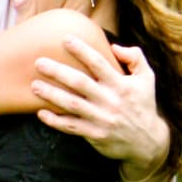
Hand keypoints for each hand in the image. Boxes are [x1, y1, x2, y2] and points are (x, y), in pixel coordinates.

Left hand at [32, 38, 169, 170]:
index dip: (82, 50)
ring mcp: (102, 119)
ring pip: (72, 105)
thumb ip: (135, 58)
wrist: (148, 142)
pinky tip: (40, 113)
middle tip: (38, 62)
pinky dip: (55, 121)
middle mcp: (110, 100)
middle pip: (80, 83)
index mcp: (121, 85)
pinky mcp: (95, 134)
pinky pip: (71, 127)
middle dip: (58, 72)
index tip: (65, 39)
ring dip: (51, 95)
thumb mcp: (147, 79)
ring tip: (34, 86)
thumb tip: (114, 46)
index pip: (99, 63)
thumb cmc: (143, 104)